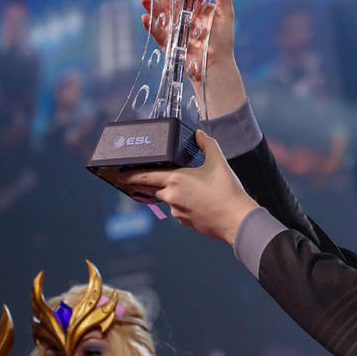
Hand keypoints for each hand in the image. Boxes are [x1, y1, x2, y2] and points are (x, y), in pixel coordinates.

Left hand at [121, 130, 258, 244]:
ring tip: (189, 188)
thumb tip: (199, 134)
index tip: (120, 175)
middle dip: (145, 184)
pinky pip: (178, 210)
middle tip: (139, 179)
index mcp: (176, 179)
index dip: (130, 175)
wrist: (236, 219)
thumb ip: (207, 144)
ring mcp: (177, 211)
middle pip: (152, 189)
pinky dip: (182, 203)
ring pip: (167, 199)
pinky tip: (198, 200)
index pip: (145, 176)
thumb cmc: (227, 191)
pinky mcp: (184, 222)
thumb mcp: (218, 161)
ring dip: (170, 193)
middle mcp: (172, 196)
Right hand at [140, 0, 246, 116]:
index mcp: (194, 8)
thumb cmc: (223, 41)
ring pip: (159, 14)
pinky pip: (157, 33)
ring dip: (151, 5)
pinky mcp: (169, 44)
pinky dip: (150, 26)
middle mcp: (182, 17)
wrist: (216, 65)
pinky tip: (145, 17)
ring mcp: (174, 30)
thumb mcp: (226, 13)